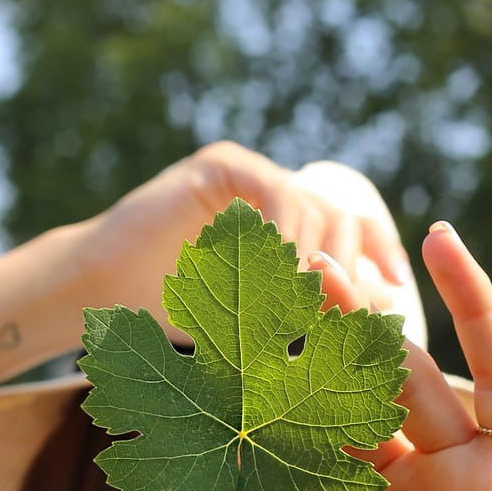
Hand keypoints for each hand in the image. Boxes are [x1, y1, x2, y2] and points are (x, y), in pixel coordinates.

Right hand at [76, 141, 413, 315]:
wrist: (95, 293)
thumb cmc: (163, 317)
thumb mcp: (248, 324)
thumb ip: (305, 318)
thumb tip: (383, 323)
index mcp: (282, 222)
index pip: (352, 230)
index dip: (380, 260)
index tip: (396, 299)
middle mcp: (270, 189)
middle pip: (343, 218)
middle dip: (352, 272)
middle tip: (348, 318)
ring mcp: (247, 173)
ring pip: (318, 207)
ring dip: (318, 263)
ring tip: (303, 310)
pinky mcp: (221, 166)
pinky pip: (280, 193)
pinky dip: (287, 238)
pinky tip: (278, 280)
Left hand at [282, 223, 491, 490]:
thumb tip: (247, 436)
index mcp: (389, 481)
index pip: (353, 404)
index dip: (317, 361)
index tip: (272, 307)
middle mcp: (446, 470)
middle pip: (408, 376)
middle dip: (367, 323)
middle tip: (324, 261)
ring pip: (490, 379)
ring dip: (471, 308)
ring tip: (440, 239)